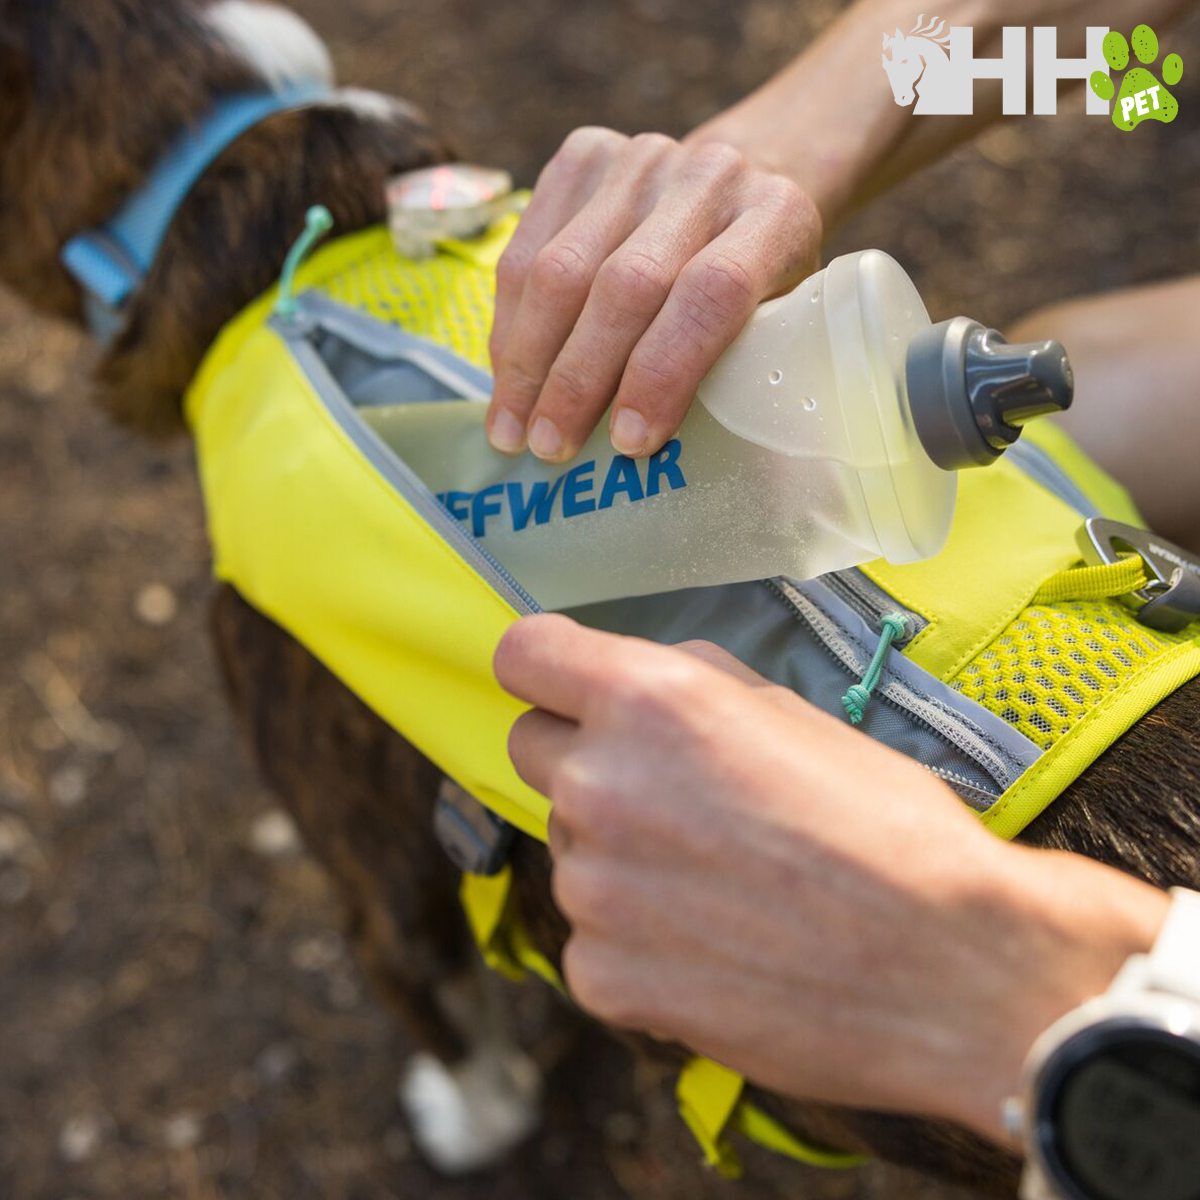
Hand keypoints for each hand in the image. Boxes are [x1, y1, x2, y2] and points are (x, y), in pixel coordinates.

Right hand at [486, 127, 820, 461]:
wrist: (740, 192)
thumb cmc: (761, 288)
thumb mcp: (778, 325)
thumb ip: (737, 370)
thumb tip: (660, 461)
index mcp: (778, 218)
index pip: (712, 293)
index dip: (663, 372)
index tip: (628, 443)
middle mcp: (710, 174)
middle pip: (625, 283)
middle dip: (578, 380)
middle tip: (550, 449)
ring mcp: (642, 157)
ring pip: (561, 266)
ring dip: (527, 360)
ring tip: (512, 428)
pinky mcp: (584, 154)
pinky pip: (526, 246)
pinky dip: (509, 322)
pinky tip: (506, 376)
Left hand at [495, 614, 1168, 1141]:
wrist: (947, 965)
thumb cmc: (886, 824)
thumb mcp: (792, 713)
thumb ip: (690, 686)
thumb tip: (634, 687)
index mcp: (646, 701)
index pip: (524, 655)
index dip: (548, 667)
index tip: (566, 685)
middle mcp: (597, 784)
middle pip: (532, 749)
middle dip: (585, 759)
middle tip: (668, 795)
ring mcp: (590, 888)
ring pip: (571, 847)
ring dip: (619, 856)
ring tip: (720, 887)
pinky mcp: (601, 975)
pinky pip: (592, 936)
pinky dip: (636, 940)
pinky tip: (716, 950)